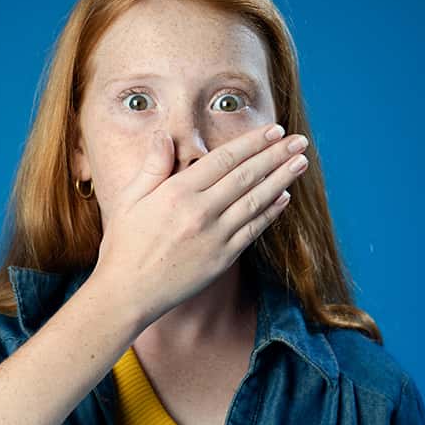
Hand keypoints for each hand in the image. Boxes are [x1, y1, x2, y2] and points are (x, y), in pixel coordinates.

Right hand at [89, 122, 308, 327]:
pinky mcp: (222, 259)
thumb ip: (152, 168)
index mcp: (177, 193)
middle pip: (247, 176)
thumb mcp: (128, 200)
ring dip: (282, 179)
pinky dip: (271, 212)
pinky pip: (253, 230)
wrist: (128, 294)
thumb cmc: (124, 245)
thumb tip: (165, 137)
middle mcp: (200, 212)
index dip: (252, 143)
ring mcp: (214, 237)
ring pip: (256, 201)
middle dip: (276, 156)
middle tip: (298, 141)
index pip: (224, 159)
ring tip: (301, 163)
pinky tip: (284, 197)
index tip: (273, 130)